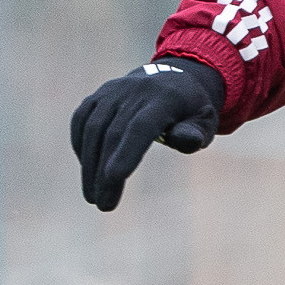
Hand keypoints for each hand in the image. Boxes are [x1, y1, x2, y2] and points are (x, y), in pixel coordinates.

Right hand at [70, 58, 222, 209]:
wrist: (171, 79)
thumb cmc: (190, 111)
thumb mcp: (204, 122)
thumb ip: (195, 133)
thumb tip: (187, 141)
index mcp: (164, 99)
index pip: (142, 126)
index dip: (127, 151)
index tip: (114, 179)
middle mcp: (134, 91)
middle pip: (114, 133)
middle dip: (105, 172)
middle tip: (104, 204)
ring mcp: (113, 91)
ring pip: (93, 129)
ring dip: (89, 165)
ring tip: (93, 196)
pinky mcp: (98, 95)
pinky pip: (81, 120)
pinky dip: (80, 146)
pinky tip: (87, 171)